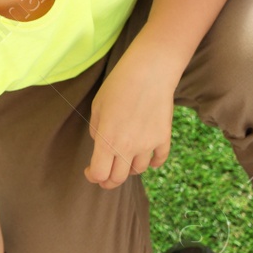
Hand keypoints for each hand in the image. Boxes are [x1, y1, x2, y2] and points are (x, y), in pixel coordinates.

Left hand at [84, 49, 175, 188]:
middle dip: (108, 180)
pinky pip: (159, 159)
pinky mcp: (163, 137)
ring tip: (125, 160)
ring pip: (138, 170)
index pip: (99, 173)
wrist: (149, 71)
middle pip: (117, 178)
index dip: (92, 176)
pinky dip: (153, 162)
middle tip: (105, 175)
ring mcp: (147, 144)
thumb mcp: (97, 106)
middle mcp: (128, 147)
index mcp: (107, 140)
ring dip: (128, 169)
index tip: (90, 171)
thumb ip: (96, 130)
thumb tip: (100, 143)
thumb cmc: (118, 85)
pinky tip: (148, 159)